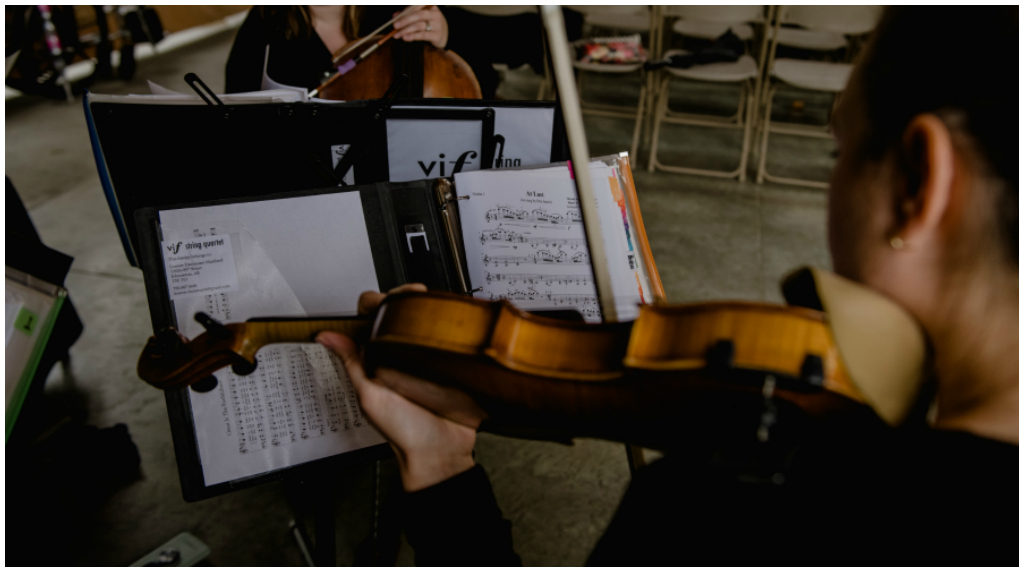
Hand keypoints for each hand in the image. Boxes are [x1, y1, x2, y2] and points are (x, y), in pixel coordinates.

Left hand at [317, 284, 485, 491]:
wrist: (441, 451)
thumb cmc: (405, 432)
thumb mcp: (370, 396)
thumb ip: (352, 364)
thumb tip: (326, 337)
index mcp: (377, 359)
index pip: (371, 319)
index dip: (375, 303)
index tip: (382, 300)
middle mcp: (401, 356)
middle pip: (400, 313)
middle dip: (404, 297)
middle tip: (412, 295)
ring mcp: (427, 359)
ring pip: (426, 321)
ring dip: (429, 307)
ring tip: (430, 301)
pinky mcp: (450, 364)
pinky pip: (450, 339)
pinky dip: (451, 325)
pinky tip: (451, 319)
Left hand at [392, 6, 448, 48]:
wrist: (445, 34)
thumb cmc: (429, 23)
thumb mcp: (420, 16)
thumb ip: (408, 14)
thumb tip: (395, 16)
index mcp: (429, 5)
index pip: (416, 6)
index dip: (405, 11)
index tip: (395, 18)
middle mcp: (434, 13)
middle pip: (418, 15)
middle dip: (405, 20)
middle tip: (395, 25)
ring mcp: (437, 24)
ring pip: (419, 25)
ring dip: (406, 30)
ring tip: (397, 34)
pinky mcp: (437, 35)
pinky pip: (423, 35)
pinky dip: (413, 36)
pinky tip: (405, 38)